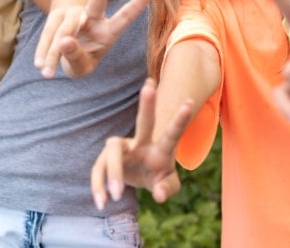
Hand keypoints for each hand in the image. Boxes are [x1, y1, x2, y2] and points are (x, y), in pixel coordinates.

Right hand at [35, 0, 151, 77]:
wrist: (63, 51)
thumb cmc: (82, 60)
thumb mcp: (83, 67)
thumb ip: (77, 57)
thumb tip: (63, 42)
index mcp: (109, 31)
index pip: (123, 19)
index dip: (135, 7)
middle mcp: (93, 18)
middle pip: (95, 5)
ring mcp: (74, 15)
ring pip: (64, 29)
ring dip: (54, 51)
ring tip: (46, 71)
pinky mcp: (56, 17)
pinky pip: (48, 34)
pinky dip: (44, 50)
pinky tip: (40, 64)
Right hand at [90, 78, 193, 208]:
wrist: (138, 176)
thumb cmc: (158, 178)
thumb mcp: (166, 186)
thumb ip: (167, 189)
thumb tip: (159, 195)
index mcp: (161, 149)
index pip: (172, 134)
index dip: (180, 120)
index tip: (190, 103)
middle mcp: (141, 142)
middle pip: (144, 122)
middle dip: (148, 104)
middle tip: (150, 86)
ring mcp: (123, 148)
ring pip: (114, 152)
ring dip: (114, 173)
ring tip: (117, 196)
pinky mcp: (106, 158)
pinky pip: (99, 170)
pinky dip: (99, 186)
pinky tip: (101, 203)